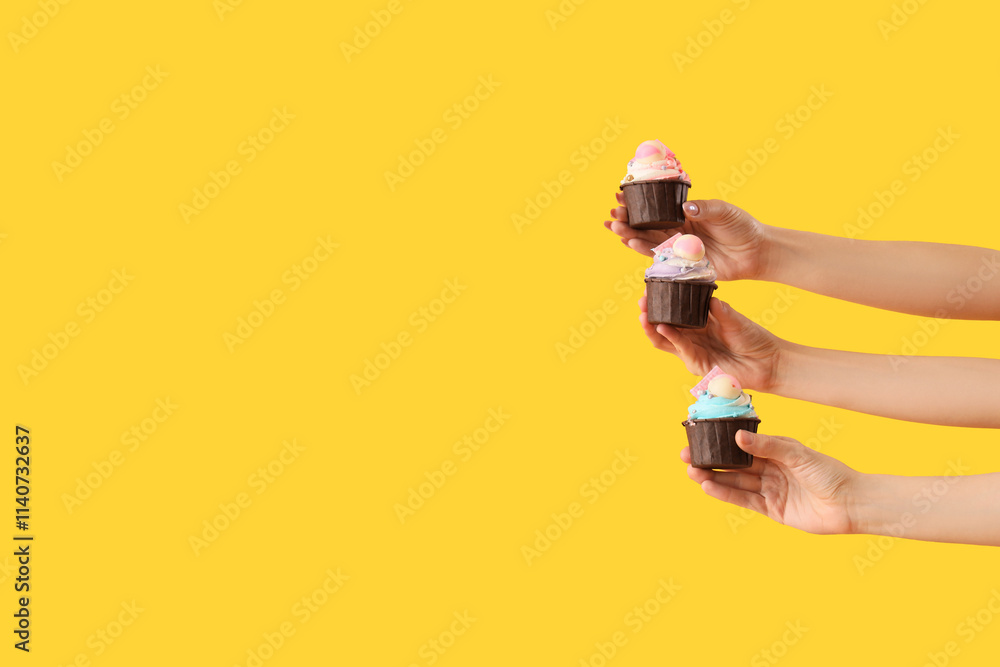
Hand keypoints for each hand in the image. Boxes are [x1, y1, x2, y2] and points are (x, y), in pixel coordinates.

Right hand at [606, 196, 769, 280]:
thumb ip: (704, 208)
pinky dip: (644, 251)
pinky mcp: (683, 265)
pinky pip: (660, 259)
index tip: (620, 195)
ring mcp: (679, 248)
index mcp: (685, 214)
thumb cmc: (742, 227)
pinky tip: (630, 244)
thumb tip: (684, 208)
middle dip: (628, 219)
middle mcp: (678, 231)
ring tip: (615, 228)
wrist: (756, 252)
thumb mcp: (724, 212)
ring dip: (631, 234)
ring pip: (649, 241)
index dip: (638, 202)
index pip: (657, 207)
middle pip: (648, 225)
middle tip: (612, 214)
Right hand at [639, 296, 782, 392]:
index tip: (652, 287)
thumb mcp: (736, 319)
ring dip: (652, 328)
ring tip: (643, 315)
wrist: (768, 363)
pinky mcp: (697, 364)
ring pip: (665, 340)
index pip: (675, 310)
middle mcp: (692, 336)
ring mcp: (692, 351)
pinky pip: (681, 349)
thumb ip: (721, 311)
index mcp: (699, 322)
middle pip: (663, 325)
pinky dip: (671, 338)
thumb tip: (709, 298)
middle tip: (641, 301)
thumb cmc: (753, 339)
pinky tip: (662, 328)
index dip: (662, 300)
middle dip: (650, 314)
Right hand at [682, 431, 859, 535]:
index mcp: (776, 450)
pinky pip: (744, 500)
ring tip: (692, 473)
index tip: (700, 436)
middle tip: (686, 456)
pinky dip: (726, 494)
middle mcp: (770, 469)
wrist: (851, 504)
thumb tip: (737, 436)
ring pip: (735, 482)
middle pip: (734, 464)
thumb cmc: (830, 473)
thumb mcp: (797, 454)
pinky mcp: (772, 509)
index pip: (742, 443)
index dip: (720, 441)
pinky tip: (709, 488)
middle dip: (710, 460)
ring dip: (713, 478)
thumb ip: (767, 446)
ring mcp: (770, 489)